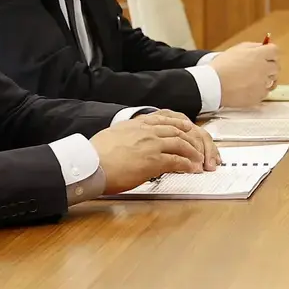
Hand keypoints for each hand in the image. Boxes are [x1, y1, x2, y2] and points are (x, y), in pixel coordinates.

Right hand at [91, 114, 218, 190]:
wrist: (89, 164)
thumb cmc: (93, 155)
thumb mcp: (110, 135)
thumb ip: (122, 135)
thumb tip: (123, 141)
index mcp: (134, 124)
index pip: (162, 119)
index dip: (177, 123)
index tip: (185, 126)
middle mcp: (145, 131)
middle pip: (176, 130)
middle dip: (189, 138)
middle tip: (197, 145)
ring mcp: (151, 145)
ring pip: (180, 144)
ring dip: (192, 152)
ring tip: (199, 159)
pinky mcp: (154, 161)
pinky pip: (177, 161)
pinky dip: (188, 165)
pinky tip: (192, 169)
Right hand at [209, 41, 280, 107]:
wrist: (212, 85)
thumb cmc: (221, 67)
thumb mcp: (236, 50)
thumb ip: (253, 47)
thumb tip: (264, 46)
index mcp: (258, 55)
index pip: (276, 51)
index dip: (271, 54)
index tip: (267, 56)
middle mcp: (263, 69)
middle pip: (276, 67)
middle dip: (269, 67)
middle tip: (257, 69)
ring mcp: (262, 83)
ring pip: (272, 81)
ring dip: (265, 79)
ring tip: (251, 80)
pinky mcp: (259, 96)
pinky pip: (265, 92)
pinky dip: (259, 90)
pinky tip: (248, 88)